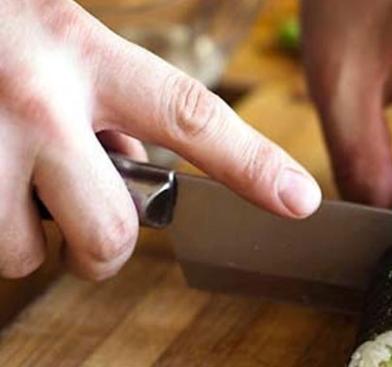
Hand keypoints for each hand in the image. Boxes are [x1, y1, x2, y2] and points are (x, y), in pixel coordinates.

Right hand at [0, 0, 320, 279]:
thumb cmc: (0, 25)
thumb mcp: (67, 39)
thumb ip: (111, 105)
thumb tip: (133, 174)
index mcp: (84, 54)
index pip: (190, 115)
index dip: (252, 163)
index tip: (300, 200)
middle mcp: (34, 101)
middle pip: (110, 231)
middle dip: (104, 251)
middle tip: (90, 227)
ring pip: (24, 252)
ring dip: (26, 236)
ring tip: (9, 184)